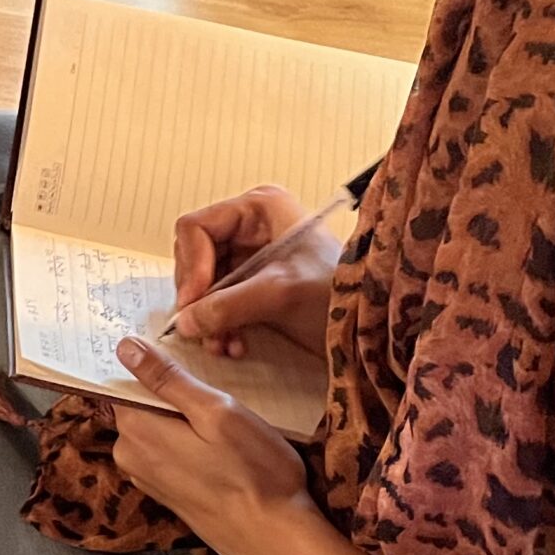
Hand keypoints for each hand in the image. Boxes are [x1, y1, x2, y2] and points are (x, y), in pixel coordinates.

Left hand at [108, 336, 317, 554]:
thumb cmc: (255, 472)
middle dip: (171, 390)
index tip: (182, 356)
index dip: (152, 363)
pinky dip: (187, 439)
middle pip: (140, 403)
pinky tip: (220, 444)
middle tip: (215, 387)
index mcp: (136, 431)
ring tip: (223, 417)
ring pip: (156, 426)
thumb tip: (125, 347)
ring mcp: (147, 477)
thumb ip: (168, 379)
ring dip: (182, 416)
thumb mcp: (217, 412)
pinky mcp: (167, 492)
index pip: (124, 380)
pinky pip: (167, 450)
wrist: (276, 540)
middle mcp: (130, 456)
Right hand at [170, 186, 339, 358]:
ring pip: (205, 285)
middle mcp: (251, 227)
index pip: (197, 228)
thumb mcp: (281, 293)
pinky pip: (220, 303)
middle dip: (198, 297)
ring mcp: (252, 257)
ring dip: (207, 317)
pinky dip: (220, 325)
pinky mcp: (256, 285)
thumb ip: (228, 305)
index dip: (191, 266)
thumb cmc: (339, 292)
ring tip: (221, 345)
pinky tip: (234, 345)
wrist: (369, 325)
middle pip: (196, 257)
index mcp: (258, 208)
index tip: (192, 303)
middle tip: (201, 327)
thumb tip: (185, 321)